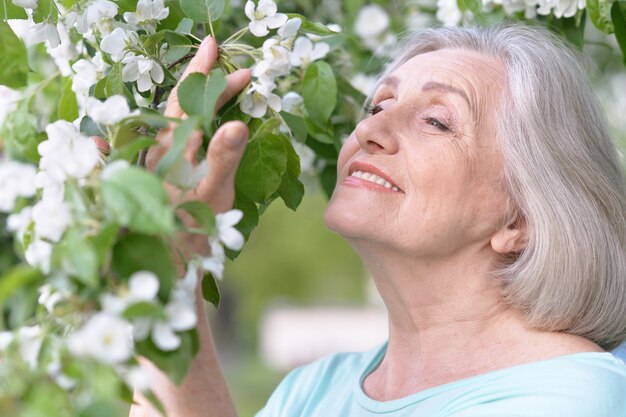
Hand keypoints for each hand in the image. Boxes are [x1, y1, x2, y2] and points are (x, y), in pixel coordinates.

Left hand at [96, 37, 250, 259]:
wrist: (168, 265)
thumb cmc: (190, 230)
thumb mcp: (211, 193)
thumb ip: (223, 158)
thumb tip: (235, 122)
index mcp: (174, 147)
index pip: (189, 99)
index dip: (203, 72)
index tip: (216, 46)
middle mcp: (164, 149)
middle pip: (184, 104)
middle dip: (206, 80)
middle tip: (232, 64)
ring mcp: (165, 162)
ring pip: (180, 121)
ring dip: (201, 100)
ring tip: (223, 87)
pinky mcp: (168, 176)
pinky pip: (177, 140)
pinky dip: (189, 124)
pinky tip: (196, 122)